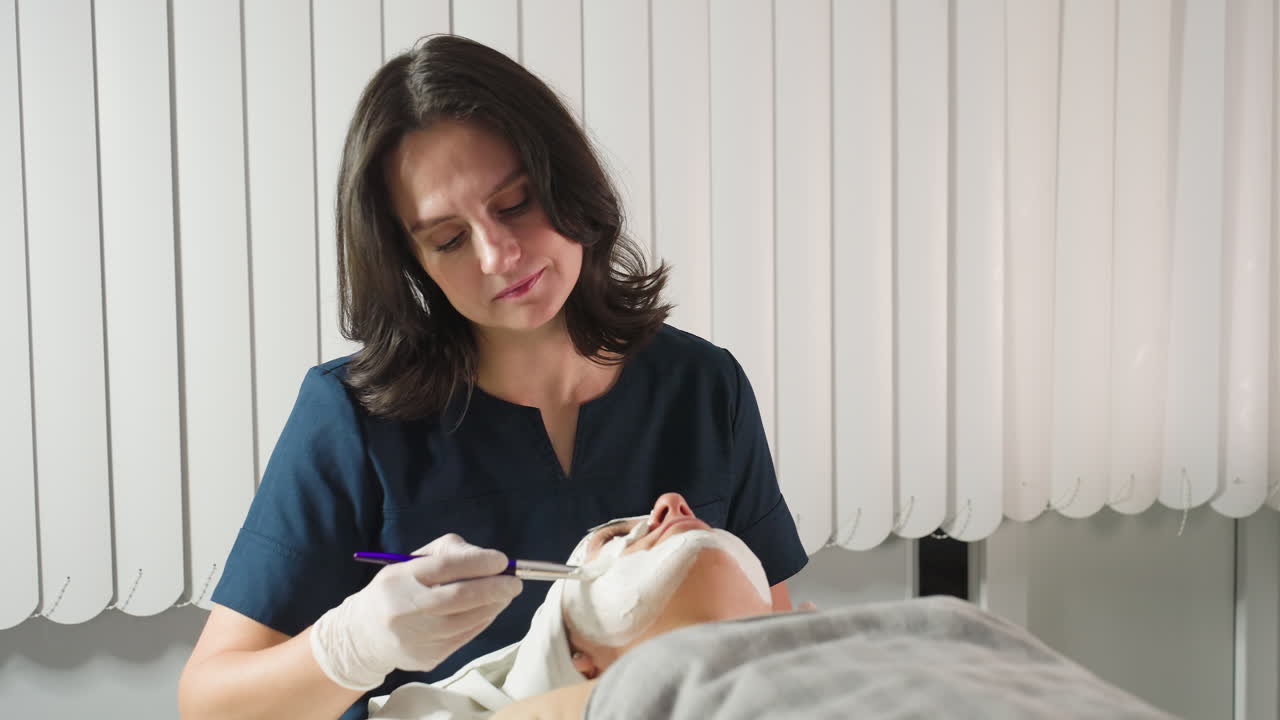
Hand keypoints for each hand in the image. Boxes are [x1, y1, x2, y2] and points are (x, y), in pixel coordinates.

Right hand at [310, 534, 522, 689]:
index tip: (502, 561)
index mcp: (398, 579)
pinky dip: (482, 621)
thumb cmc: (401, 588)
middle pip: (459, 598)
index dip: (478, 563)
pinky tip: (488, 611)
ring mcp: (414, 638)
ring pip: (466, 621)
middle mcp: (403, 609)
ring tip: (505, 594)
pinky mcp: (425, 658)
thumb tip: (492, 561)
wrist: (366, 634)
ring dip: (493, 606)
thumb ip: (452, 553)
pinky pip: (464, 637)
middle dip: (494, 588)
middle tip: (515, 582)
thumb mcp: (414, 561)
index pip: (444, 567)